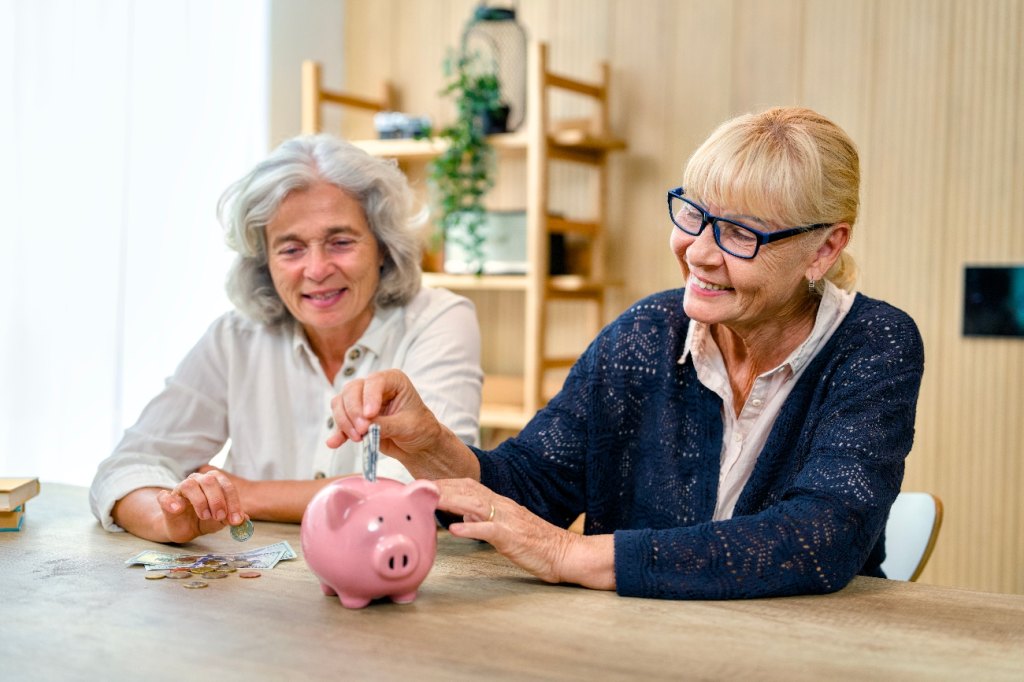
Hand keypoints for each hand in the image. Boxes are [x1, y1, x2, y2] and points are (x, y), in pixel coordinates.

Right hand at [155, 466, 248, 541]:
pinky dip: (170, 501)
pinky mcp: (166, 500)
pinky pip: (164, 497)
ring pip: (190, 485)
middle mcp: (198, 480)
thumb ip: (232, 518)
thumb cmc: (205, 519)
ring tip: (205, 516)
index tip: (236, 520)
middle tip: (220, 517)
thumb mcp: (221, 521)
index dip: (233, 502)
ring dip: (200, 501)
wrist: (183, 528)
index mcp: (215, 482)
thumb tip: (245, 520)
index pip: (227, 486)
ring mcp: (180, 489)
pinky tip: (177, 509)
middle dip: (218, 500)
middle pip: (210, 481)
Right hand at [326, 369, 478, 479]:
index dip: (368, 397)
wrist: (418, 445)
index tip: (369, 416)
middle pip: (352, 390)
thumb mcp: (407, 426)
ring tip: (358, 438)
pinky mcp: (355, 418)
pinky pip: (340, 420)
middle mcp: (375, 387)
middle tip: (362, 431)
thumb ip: (386, 425)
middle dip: (353, 411)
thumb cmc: (420, 429)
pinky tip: (335, 442)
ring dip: (344, 421)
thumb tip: (365, 427)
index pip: (375, 382)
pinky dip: (338, 432)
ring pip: (341, 403)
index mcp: (393, 380)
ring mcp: (362, 401)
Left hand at [437, 478, 615, 590]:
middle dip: (441, 487)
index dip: (445, 483)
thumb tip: (464, 515)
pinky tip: (455, 530)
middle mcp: (502, 506)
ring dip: (450, 501)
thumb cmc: (537, 544)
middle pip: (467, 490)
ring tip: (428, 500)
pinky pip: (489, 530)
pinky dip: (471, 528)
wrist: (566, 553)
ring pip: (475, 504)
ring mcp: (508, 520)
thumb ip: (485, 519)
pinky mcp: (513, 537)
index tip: (424, 485)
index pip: (468, 486)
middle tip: (416, 488)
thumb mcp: (506, 528)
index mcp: (500, 504)